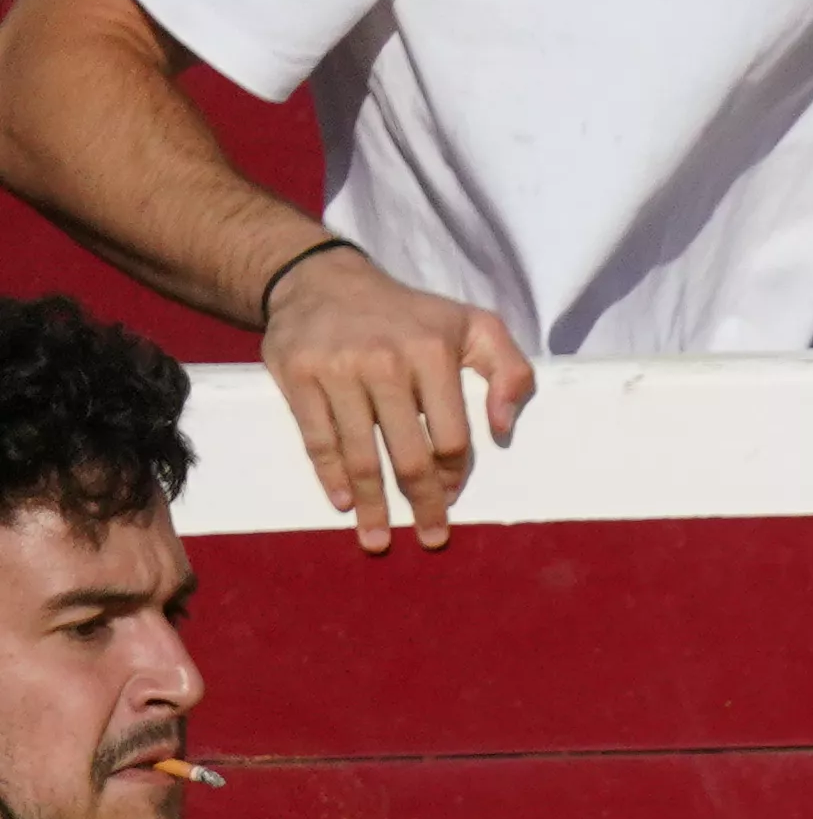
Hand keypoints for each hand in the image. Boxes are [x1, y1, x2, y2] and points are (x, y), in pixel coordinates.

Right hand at [262, 246, 529, 548]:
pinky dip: (330, 475)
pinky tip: (343, 502)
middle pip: (409, 455)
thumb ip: (510, 371)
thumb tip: (503, 428)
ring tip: (378, 540)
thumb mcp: (475, 325)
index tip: (450, 496)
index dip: (454, 475)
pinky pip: (316, 438)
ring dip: (372, 506)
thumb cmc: (409, 314)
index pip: (451, 436)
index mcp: (431, 352)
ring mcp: (336, 368)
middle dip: (422, 504)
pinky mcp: (296, 373)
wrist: (322, 278)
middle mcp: (383, 360)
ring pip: (360, 455)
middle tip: (431, 538)